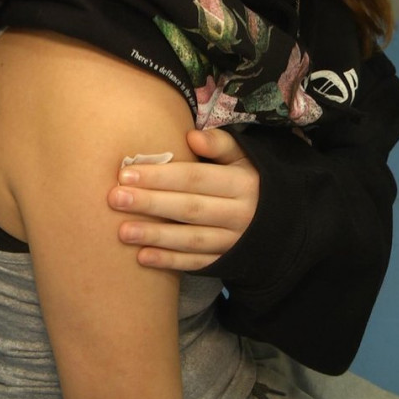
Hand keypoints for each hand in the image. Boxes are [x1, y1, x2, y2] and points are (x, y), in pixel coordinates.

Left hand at [107, 129, 258, 269]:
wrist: (283, 224)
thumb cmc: (250, 181)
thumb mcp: (245, 158)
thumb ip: (220, 144)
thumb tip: (191, 135)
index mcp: (241, 183)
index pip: (196, 179)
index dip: (161, 177)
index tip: (126, 173)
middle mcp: (239, 213)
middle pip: (190, 208)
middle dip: (151, 203)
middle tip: (115, 199)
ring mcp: (233, 241)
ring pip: (191, 239)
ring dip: (156, 236)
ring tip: (122, 232)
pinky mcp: (227, 262)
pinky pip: (197, 264)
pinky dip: (170, 262)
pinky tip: (142, 258)